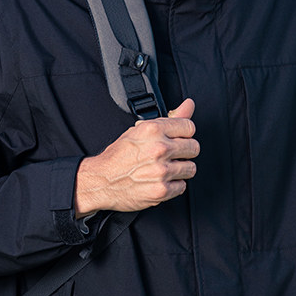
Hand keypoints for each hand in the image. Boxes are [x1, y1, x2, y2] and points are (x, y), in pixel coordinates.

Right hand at [74, 99, 198, 214]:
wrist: (102, 181)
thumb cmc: (119, 156)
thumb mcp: (140, 130)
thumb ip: (169, 119)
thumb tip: (189, 104)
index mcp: (153, 130)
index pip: (189, 127)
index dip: (183, 134)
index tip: (177, 139)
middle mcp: (159, 149)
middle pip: (194, 148)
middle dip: (184, 152)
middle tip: (170, 156)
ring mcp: (161, 171)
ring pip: (190, 168)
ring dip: (180, 170)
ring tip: (164, 169)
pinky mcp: (162, 190)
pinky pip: (182, 186)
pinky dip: (173, 186)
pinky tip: (160, 181)